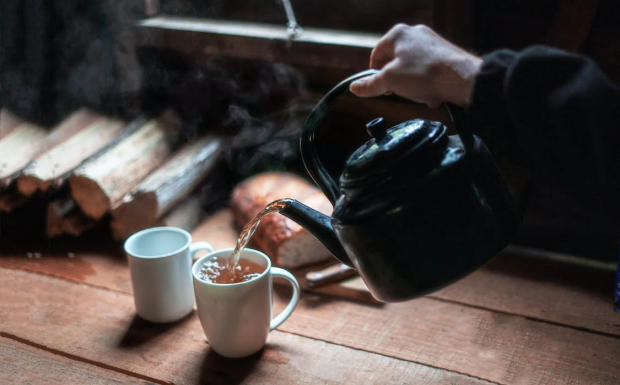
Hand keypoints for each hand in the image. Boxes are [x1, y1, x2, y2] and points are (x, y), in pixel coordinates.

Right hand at [350, 24, 481, 106]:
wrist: (462, 79)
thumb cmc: (424, 74)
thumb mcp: (390, 81)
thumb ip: (370, 85)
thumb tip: (354, 88)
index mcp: (398, 34)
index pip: (376, 56)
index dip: (375, 75)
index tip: (379, 89)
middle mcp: (414, 34)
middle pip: (394, 62)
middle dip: (397, 81)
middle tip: (402, 92)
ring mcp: (431, 43)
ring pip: (411, 69)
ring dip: (413, 85)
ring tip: (420, 93)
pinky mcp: (444, 54)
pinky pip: (427, 71)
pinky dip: (427, 83)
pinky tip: (432, 92)